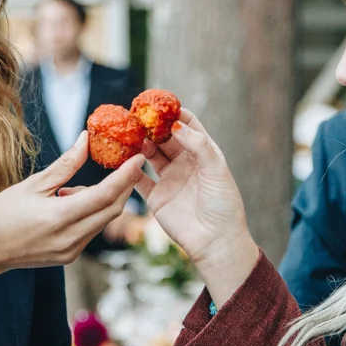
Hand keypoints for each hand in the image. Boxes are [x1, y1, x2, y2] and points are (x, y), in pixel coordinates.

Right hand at [0, 131, 145, 273]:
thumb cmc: (1, 214)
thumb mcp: (33, 184)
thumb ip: (66, 164)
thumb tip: (86, 139)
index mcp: (60, 217)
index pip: (105, 195)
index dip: (125, 176)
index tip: (138, 158)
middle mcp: (71, 238)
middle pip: (112, 209)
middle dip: (123, 186)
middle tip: (126, 164)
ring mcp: (72, 251)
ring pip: (103, 220)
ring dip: (104, 199)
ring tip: (72, 189)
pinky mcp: (70, 256)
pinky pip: (91, 230)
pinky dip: (91, 212)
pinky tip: (69, 203)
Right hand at [136, 110, 258, 304]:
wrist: (215, 241)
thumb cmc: (223, 205)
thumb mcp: (216, 170)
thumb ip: (199, 146)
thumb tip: (176, 125)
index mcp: (203, 154)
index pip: (187, 125)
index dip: (173, 113)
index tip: (158, 103)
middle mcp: (185, 163)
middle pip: (165, 137)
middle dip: (151, 125)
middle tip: (136, 115)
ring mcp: (169, 179)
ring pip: (150, 154)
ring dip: (140, 143)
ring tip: (129, 134)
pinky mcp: (156, 196)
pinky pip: (138, 178)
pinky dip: (129, 168)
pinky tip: (122, 158)